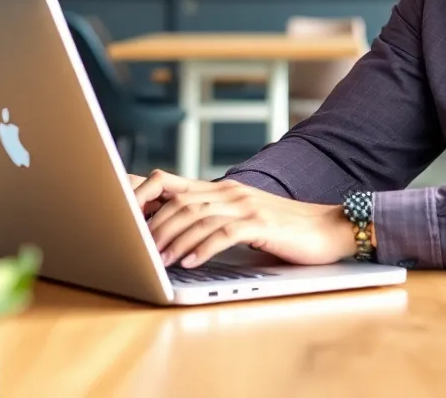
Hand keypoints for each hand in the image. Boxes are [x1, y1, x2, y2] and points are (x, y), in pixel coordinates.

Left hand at [133, 170, 356, 267]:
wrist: (329, 227)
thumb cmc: (283, 229)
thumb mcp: (242, 219)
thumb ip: (212, 220)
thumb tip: (172, 236)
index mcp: (222, 189)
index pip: (169, 183)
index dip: (140, 195)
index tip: (117, 216)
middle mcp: (230, 192)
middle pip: (179, 202)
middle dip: (154, 227)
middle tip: (136, 251)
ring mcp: (247, 205)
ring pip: (199, 217)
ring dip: (174, 241)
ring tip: (158, 261)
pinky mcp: (262, 223)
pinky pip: (226, 233)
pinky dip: (204, 248)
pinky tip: (191, 262)